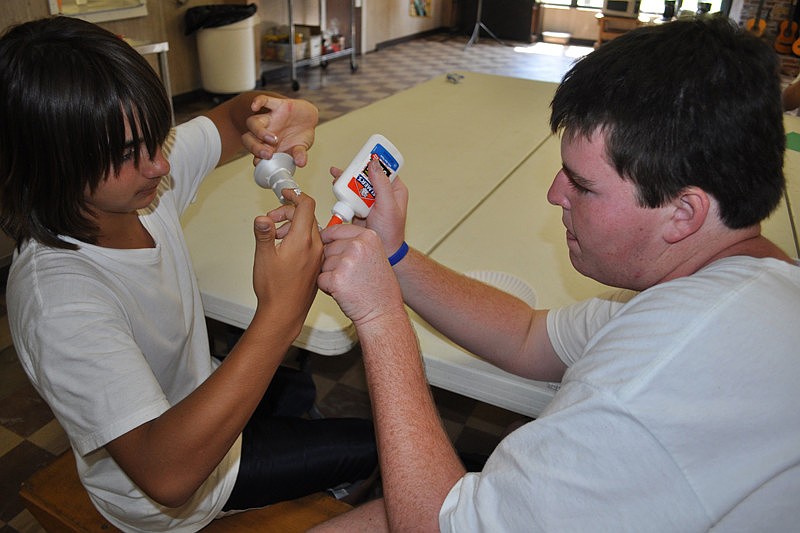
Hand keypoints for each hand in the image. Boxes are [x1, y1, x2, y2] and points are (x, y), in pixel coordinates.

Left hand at [243, 95, 317, 166]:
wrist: (309, 118)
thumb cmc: (301, 135)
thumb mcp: (302, 147)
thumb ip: (300, 154)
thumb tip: (301, 162)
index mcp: (268, 146)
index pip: (255, 153)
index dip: (256, 159)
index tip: (262, 164)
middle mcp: (265, 132)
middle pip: (249, 138)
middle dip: (255, 147)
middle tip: (268, 154)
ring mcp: (270, 119)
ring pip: (253, 122)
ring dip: (259, 132)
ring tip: (274, 139)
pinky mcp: (277, 105)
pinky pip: (263, 100)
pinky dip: (258, 102)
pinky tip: (254, 106)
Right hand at [252, 190, 321, 332]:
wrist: (284, 313)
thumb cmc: (275, 289)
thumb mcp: (263, 256)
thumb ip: (264, 233)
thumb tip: (262, 218)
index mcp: (303, 240)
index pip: (306, 205)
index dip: (295, 195)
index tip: (284, 194)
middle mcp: (315, 246)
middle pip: (306, 216)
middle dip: (287, 212)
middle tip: (271, 221)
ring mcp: (317, 255)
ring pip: (308, 229)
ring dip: (291, 226)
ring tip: (274, 236)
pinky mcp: (316, 264)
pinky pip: (310, 242)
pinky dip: (297, 237)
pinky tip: (284, 248)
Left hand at [318, 224, 405, 327]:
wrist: (383, 312)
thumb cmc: (378, 287)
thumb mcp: (373, 255)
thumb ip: (353, 243)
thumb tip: (324, 234)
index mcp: (368, 237)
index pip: (335, 230)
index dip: (328, 240)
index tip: (328, 247)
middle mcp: (358, 246)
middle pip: (327, 247)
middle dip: (331, 262)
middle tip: (349, 275)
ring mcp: (347, 262)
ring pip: (322, 264)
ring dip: (329, 275)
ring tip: (349, 284)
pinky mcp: (336, 279)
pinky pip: (320, 279)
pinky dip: (327, 288)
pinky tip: (344, 292)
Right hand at [328, 159, 408, 254]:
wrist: (383, 252)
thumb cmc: (391, 232)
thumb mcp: (388, 206)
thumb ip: (381, 185)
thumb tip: (374, 164)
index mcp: (394, 189)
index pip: (384, 168)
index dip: (374, 160)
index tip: (364, 154)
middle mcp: (382, 193)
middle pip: (366, 174)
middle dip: (355, 170)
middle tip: (346, 168)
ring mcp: (369, 200)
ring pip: (356, 183)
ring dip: (346, 180)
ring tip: (337, 177)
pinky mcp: (358, 208)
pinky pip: (349, 196)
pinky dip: (342, 191)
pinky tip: (336, 186)